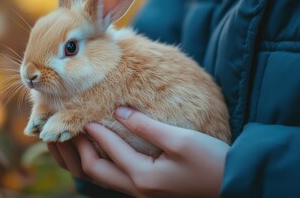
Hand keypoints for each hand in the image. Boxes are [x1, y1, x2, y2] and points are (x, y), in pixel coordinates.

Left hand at [48, 107, 229, 196]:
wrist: (233, 184)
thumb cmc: (210, 161)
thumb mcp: (179, 140)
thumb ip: (145, 126)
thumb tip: (119, 110)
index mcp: (143, 176)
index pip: (107, 149)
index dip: (92, 130)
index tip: (78, 113)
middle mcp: (137, 188)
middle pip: (95, 170)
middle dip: (78, 150)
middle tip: (67, 129)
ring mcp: (141, 192)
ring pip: (102, 178)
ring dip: (86, 158)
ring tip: (76, 140)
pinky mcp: (148, 190)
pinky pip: (115, 178)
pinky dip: (102, 163)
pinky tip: (102, 151)